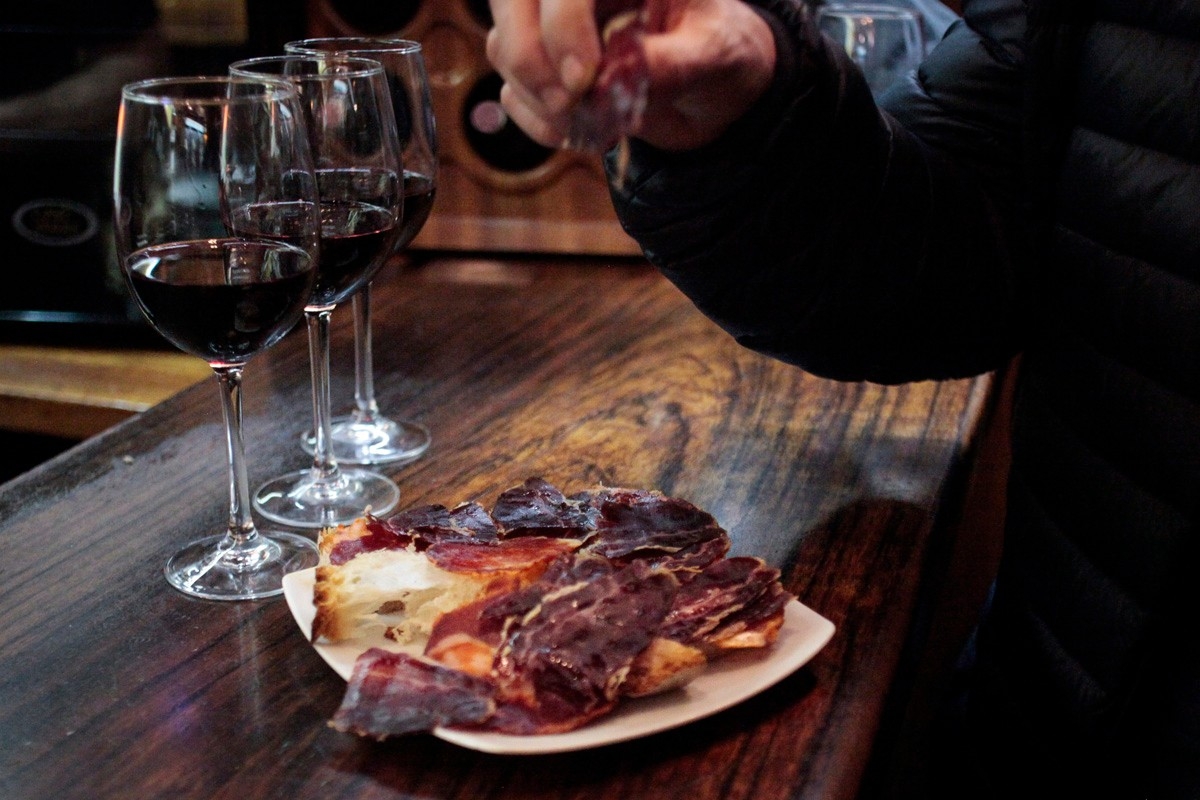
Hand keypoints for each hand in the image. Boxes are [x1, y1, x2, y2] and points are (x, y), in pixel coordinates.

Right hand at [486, 0, 775, 151]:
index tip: (584, 79)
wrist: (712, 86)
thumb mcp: (714, 55)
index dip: (561, 23)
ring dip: (536, 96)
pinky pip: (512, 90)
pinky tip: (579, 134)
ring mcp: (552, 25)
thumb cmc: (718, 52)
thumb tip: (617, 80)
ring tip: (588, 124)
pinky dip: (537, 121)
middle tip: (570, 104)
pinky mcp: (543, 67)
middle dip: (529, 56)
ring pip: (502, 44)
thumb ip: (672, 63)